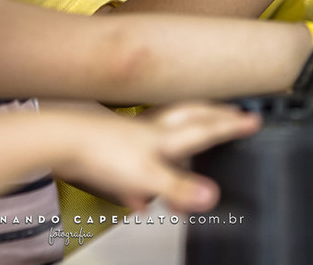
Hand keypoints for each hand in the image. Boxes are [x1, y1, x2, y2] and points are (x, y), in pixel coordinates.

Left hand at [54, 102, 261, 212]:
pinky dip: (143, 179)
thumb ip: (179, 187)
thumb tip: (211, 196)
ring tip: (194, 137)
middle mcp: (150, 131)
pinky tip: (138, 199)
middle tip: (230, 114)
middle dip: (213, 116)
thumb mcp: (148, 175)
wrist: (60, 140)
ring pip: (164, 135)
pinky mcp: (110, 147)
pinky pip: (136, 163)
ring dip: (182, 136)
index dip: (231, 124)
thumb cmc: (100, 151)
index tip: (252, 118)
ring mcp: (129, 137)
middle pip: (189, 119)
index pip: (206, 128)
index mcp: (165, 136)